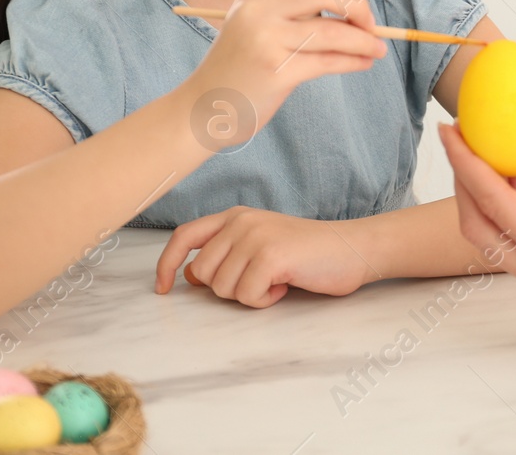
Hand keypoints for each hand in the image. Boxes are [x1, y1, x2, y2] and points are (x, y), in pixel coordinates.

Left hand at [153, 206, 376, 307]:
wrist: (353, 248)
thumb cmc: (307, 253)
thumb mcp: (259, 246)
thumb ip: (226, 255)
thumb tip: (191, 276)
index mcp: (234, 216)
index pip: (184, 236)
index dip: (167, 263)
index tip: (163, 288)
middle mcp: (240, 221)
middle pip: (204, 273)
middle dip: (229, 289)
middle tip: (260, 281)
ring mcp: (255, 236)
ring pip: (223, 288)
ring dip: (250, 295)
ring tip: (277, 279)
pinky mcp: (270, 255)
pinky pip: (248, 296)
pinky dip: (265, 300)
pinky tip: (286, 284)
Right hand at [189, 0, 387, 118]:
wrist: (202, 108)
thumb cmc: (238, 70)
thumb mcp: (257, 30)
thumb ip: (295, 17)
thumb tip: (354, 17)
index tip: (360, 14)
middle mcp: (258, 10)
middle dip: (357, 8)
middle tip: (373, 28)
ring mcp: (265, 39)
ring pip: (331, 31)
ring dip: (363, 40)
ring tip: (378, 50)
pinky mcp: (275, 70)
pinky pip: (327, 60)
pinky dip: (352, 61)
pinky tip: (363, 63)